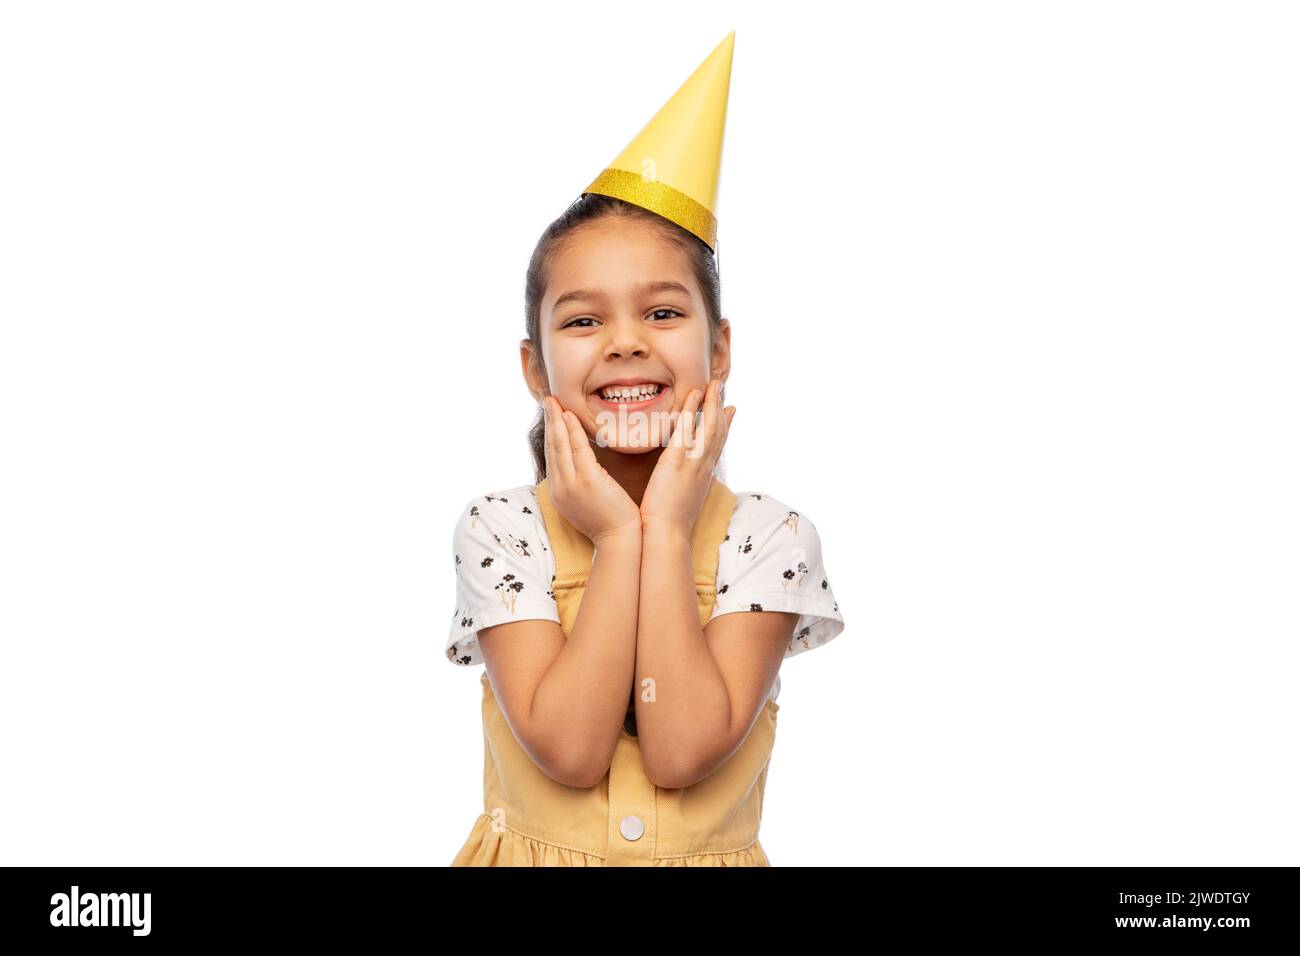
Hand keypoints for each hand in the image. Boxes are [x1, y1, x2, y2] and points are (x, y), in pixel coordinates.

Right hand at [542, 395, 642, 543]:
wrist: (620, 540)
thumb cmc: (611, 523)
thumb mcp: (588, 503)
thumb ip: (582, 484)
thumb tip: (586, 469)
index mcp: (559, 493)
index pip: (552, 457)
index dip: (551, 434)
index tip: (551, 416)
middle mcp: (559, 488)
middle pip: (552, 448)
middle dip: (549, 422)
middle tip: (547, 400)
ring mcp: (570, 484)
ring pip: (560, 446)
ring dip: (556, 420)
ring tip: (553, 401)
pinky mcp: (586, 481)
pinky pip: (576, 450)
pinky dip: (572, 430)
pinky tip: (569, 415)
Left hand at [639, 379, 734, 533]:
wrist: (666, 535)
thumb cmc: (670, 523)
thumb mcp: (686, 500)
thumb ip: (689, 485)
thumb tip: (689, 480)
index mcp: (705, 475)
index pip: (719, 445)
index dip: (726, 425)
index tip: (730, 408)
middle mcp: (703, 466)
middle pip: (718, 431)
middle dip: (720, 407)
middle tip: (721, 387)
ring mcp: (692, 463)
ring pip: (708, 427)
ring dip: (711, 403)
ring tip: (713, 384)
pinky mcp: (677, 462)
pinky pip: (687, 430)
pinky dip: (692, 410)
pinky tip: (694, 396)